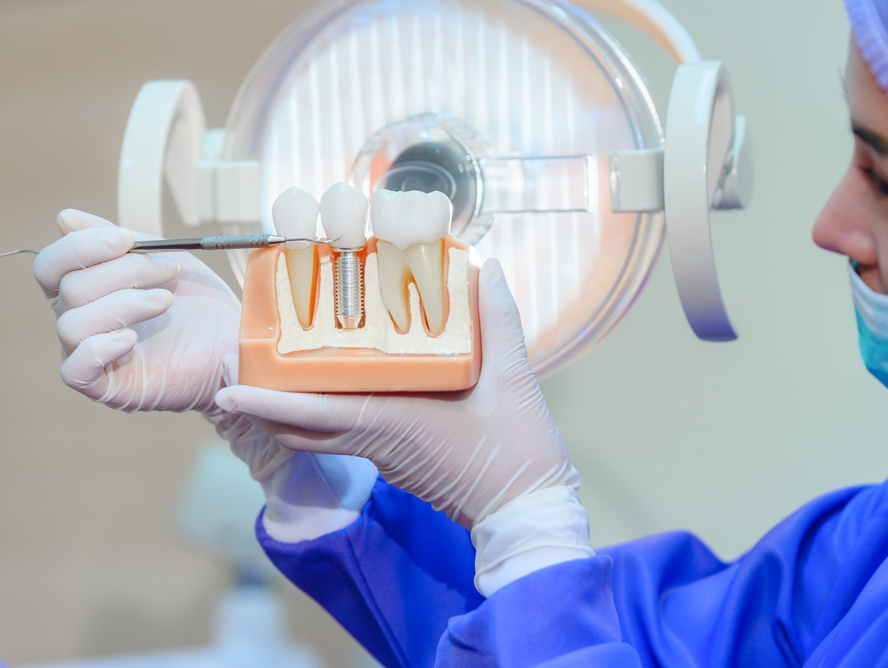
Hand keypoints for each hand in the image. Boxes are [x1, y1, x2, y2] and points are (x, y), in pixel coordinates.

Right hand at [34, 209, 240, 412]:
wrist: (235, 344)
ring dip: (123, 304)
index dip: (81, 247)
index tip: (126, 239)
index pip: (52, 266)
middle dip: (123, 271)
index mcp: (86, 290)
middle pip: (68, 289)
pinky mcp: (106, 387)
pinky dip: (100, 348)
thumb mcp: (161, 259)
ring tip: (166, 301)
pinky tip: (133, 338)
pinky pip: (75, 370)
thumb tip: (65, 220)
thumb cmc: (199, 305)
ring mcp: (91, 356)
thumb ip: (117, 240)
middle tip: (169, 268)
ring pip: (72, 325)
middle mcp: (81, 321)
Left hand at [215, 259, 577, 529]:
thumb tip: (487, 267)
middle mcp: (376, 440)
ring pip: (316, 433)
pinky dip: (317, 412)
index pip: (312, 415)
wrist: (525, 511)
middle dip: (259, 403)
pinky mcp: (393, 459)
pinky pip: (340, 434)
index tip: (224, 391)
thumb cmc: (518, 451)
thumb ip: (498, 319)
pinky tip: (327, 381)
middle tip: (233, 367)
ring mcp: (382, 454)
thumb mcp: (514, 379)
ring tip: (265, 369)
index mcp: (392, 423)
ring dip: (284, 408)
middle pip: (298, 427)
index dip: (264, 403)